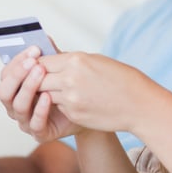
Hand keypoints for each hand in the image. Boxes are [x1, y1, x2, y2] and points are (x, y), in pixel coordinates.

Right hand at [0, 45, 82, 142]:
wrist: (88, 110)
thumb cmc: (68, 88)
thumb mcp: (59, 69)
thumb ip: (49, 56)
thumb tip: (43, 37)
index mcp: (15, 88)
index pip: (6, 74)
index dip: (17, 62)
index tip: (34, 49)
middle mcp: (15, 105)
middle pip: (4, 91)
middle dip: (17, 75)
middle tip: (33, 63)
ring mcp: (25, 120)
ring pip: (17, 106)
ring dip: (28, 88)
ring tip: (41, 74)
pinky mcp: (39, 133)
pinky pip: (34, 123)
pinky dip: (40, 109)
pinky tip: (48, 96)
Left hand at [36, 52, 166, 140]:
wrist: (139, 104)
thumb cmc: (120, 79)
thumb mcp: (95, 61)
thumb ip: (70, 60)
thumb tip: (48, 58)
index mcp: (75, 60)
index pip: (41, 61)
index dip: (34, 65)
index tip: (32, 67)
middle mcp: (70, 78)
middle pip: (37, 79)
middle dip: (35, 81)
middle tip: (34, 82)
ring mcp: (71, 98)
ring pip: (46, 94)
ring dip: (47, 94)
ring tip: (53, 92)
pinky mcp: (74, 114)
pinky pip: (58, 107)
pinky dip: (61, 105)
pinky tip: (72, 102)